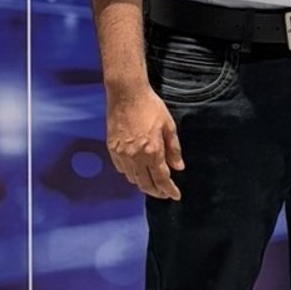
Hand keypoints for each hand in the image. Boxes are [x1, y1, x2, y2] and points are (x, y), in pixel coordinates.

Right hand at [105, 82, 182, 198]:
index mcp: (152, 151)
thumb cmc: (150, 107)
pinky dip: (131, 174)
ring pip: (132, 179)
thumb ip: (173, 149)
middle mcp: (135, 156)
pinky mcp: (112, 149)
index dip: (169, 190)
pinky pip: (122, 169)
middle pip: (146, 184)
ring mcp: (121, 154)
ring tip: (153, 183)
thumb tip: (178, 167)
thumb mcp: (169, 126)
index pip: (162, 179)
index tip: (175, 195)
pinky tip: (138, 171)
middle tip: (165, 193)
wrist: (126, 94)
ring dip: (143, 184)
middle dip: (157, 192)